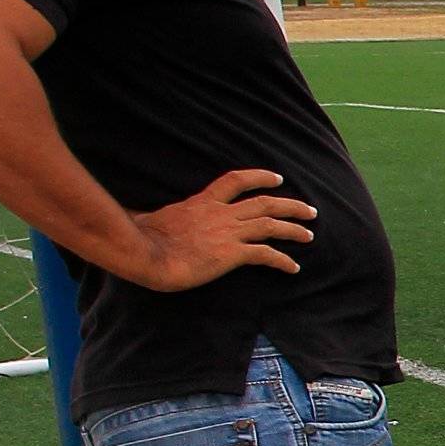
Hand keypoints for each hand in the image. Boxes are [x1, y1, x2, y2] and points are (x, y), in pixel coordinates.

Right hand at [122, 169, 315, 289]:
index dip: (259, 177)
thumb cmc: (141, 239)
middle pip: (265, 203)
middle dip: (290, 206)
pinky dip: (282, 261)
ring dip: (294, 230)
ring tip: (309, 236)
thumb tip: (135, 216)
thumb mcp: (148, 218)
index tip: (277, 179)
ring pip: (271, 225)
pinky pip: (265, 255)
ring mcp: (228, 233)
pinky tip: (293, 268)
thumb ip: (150, 215)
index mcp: (203, 202)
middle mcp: (221, 214)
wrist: (146, 254)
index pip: (236, 181)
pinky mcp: (231, 254)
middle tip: (309, 210)